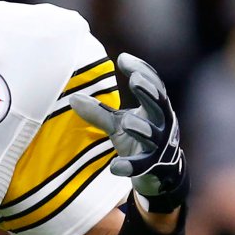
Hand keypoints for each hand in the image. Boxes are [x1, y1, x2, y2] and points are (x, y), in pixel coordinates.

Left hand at [70, 53, 187, 212]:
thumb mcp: (118, 124)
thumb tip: (73, 98)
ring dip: (141, 127)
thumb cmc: (138, 140)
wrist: (157, 175)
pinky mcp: (154, 167)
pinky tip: (115, 166)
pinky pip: (143, 166)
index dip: (142, 70)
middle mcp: (162, 125)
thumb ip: (99, 111)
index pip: (154, 85)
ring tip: (127, 122)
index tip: (123, 58)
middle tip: (136, 80)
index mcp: (156, 109)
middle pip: (160, 104)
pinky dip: (130, 166)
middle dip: (149, 92)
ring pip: (154, 136)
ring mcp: (160, 147)